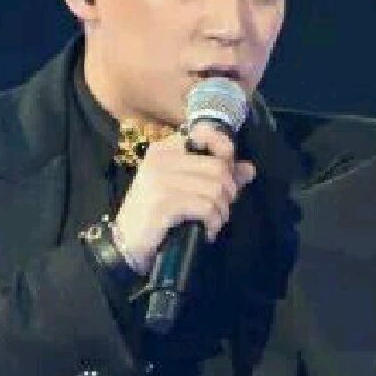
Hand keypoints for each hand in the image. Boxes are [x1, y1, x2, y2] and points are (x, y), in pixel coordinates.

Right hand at [112, 120, 256, 273]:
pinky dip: (213, 223)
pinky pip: (206, 208)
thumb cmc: (156, 214)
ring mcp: (161, 180)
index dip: (226, 152)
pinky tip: (207, 231)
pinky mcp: (164, 203)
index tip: (228, 175)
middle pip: (218, 167)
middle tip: (221, 209)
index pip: (205, 133)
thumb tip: (249, 169)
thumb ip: (217, 176)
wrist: (126, 243)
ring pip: (215, 189)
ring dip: (222, 212)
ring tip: (214, 222)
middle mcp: (162, 159)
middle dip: (229, 192)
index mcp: (165, 149)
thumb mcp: (184, 189)